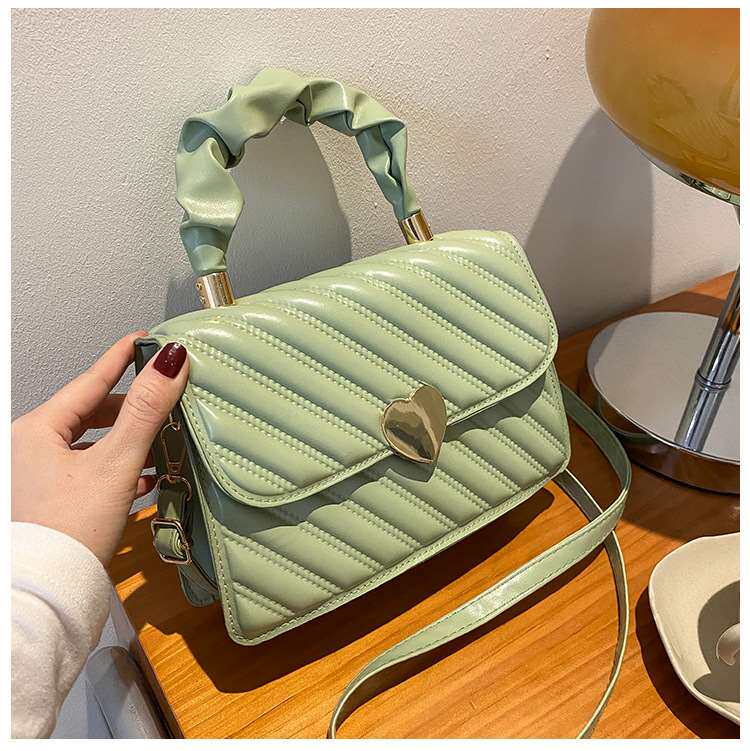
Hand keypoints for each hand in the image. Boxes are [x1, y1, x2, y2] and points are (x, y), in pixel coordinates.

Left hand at [11, 333, 188, 565]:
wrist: (46, 595)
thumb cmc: (70, 529)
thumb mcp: (115, 463)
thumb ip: (146, 410)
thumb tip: (171, 361)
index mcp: (36, 431)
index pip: (88, 381)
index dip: (119, 359)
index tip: (143, 339)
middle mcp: (30, 449)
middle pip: (89, 414)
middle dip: (129, 409)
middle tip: (161, 400)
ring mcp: (37, 477)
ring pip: (90, 444)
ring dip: (126, 443)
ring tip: (160, 443)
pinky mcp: (50, 502)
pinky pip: (87, 471)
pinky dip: (116, 470)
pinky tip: (143, 479)